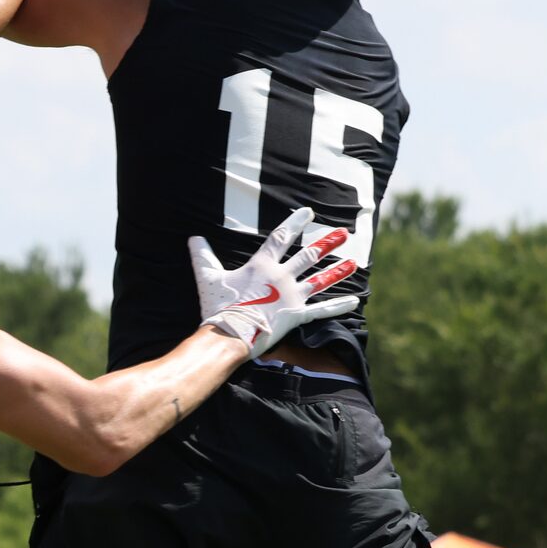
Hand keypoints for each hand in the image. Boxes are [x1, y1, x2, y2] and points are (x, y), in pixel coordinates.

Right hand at [188, 208, 362, 358]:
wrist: (229, 334)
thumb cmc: (217, 306)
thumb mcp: (207, 278)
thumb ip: (202, 257)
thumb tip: (193, 238)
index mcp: (262, 265)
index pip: (281, 238)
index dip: (295, 223)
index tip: (308, 213)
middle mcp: (281, 277)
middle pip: (308, 256)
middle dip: (327, 243)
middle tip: (343, 233)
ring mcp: (291, 297)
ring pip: (319, 280)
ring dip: (338, 270)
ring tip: (353, 262)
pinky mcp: (295, 316)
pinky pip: (320, 310)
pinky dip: (337, 306)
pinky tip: (354, 301)